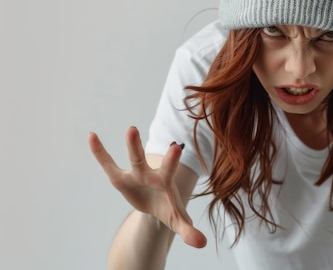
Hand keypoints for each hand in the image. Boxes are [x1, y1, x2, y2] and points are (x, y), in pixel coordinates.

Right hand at [88, 126, 206, 247]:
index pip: (168, 169)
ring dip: (127, 145)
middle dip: (136, 146)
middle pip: (142, 159)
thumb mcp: (178, 221)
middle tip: (132, 128)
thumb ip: (189, 231)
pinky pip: (108, 164)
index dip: (171, 159)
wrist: (158, 206)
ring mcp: (135, 174)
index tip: (176, 147)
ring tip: (123, 127)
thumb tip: (202, 244)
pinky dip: (100, 152)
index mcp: (164, 181)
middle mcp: (149, 174)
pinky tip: (92, 135)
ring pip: (130, 159)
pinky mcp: (121, 178)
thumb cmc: (170, 209)